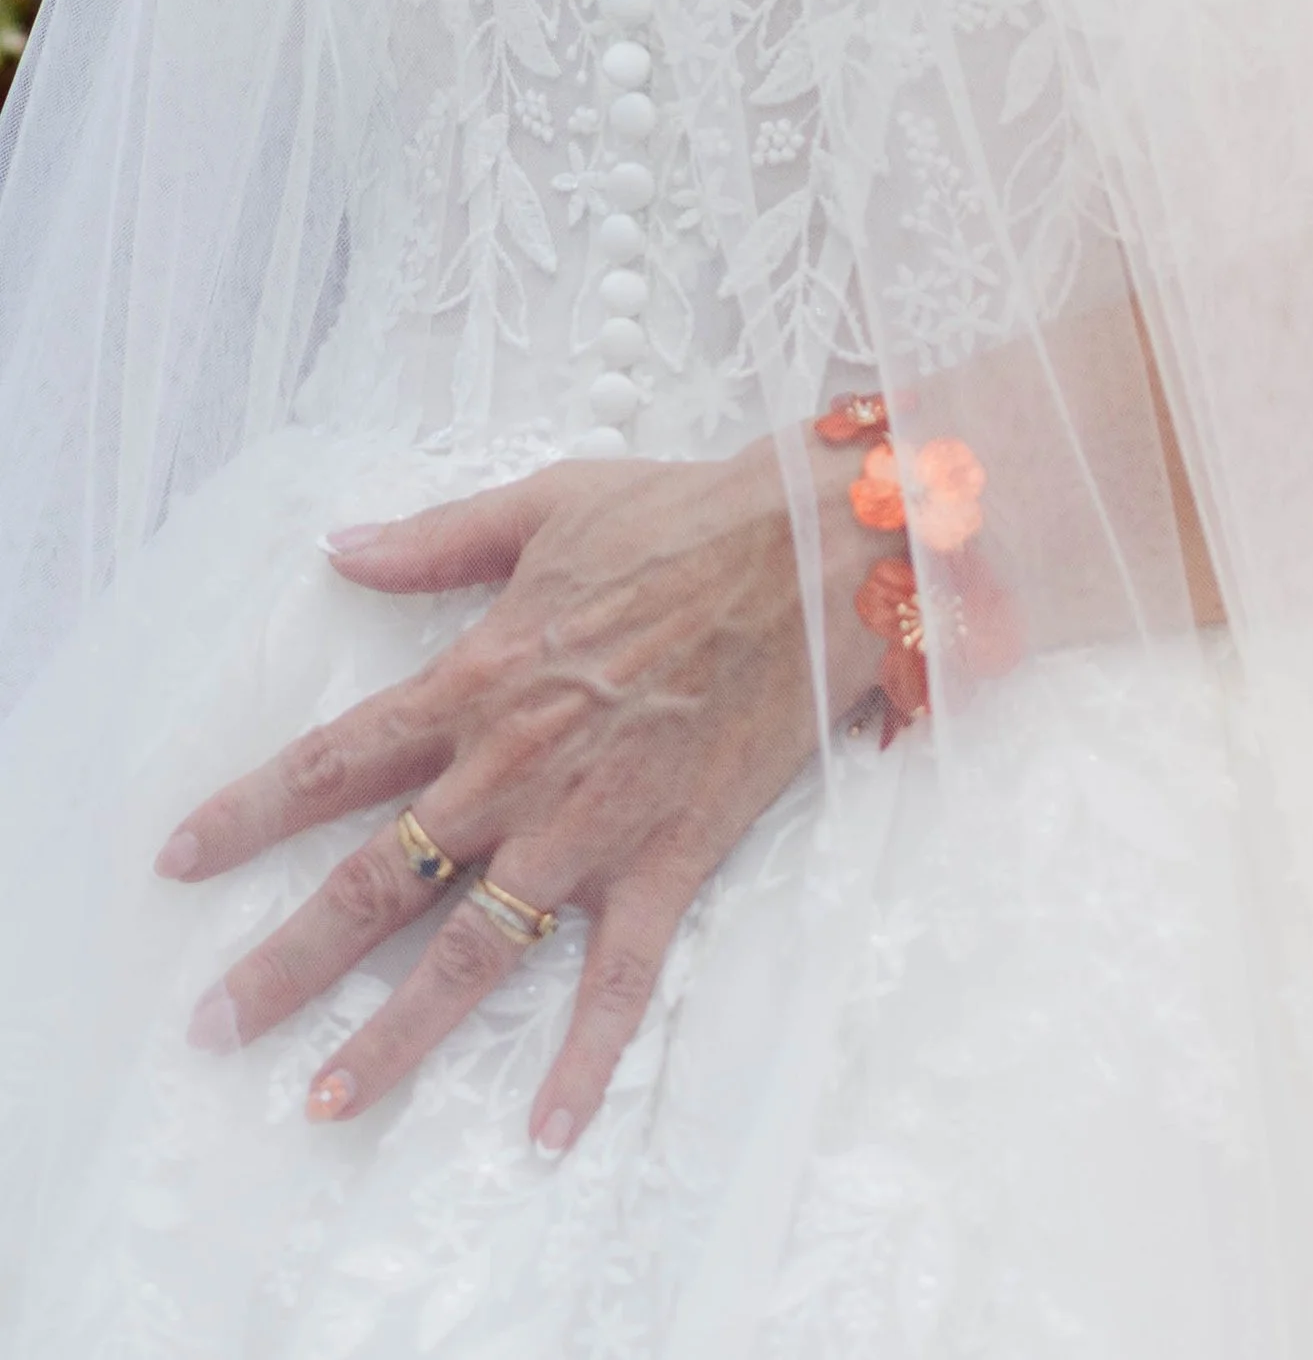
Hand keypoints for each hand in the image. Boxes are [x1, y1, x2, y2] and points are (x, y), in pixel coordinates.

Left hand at [158, 440, 873, 1150]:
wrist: (812, 553)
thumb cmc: (682, 517)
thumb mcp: (545, 503)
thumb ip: (437, 538)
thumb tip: (338, 549)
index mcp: (477, 679)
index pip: (335, 761)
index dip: (250, 813)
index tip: (181, 859)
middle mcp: (513, 769)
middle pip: (378, 882)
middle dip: (289, 960)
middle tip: (216, 1026)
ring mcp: (588, 825)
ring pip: (471, 950)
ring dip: (394, 1032)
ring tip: (328, 1101)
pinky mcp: (667, 859)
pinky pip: (619, 976)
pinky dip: (585, 1056)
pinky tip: (549, 1127)